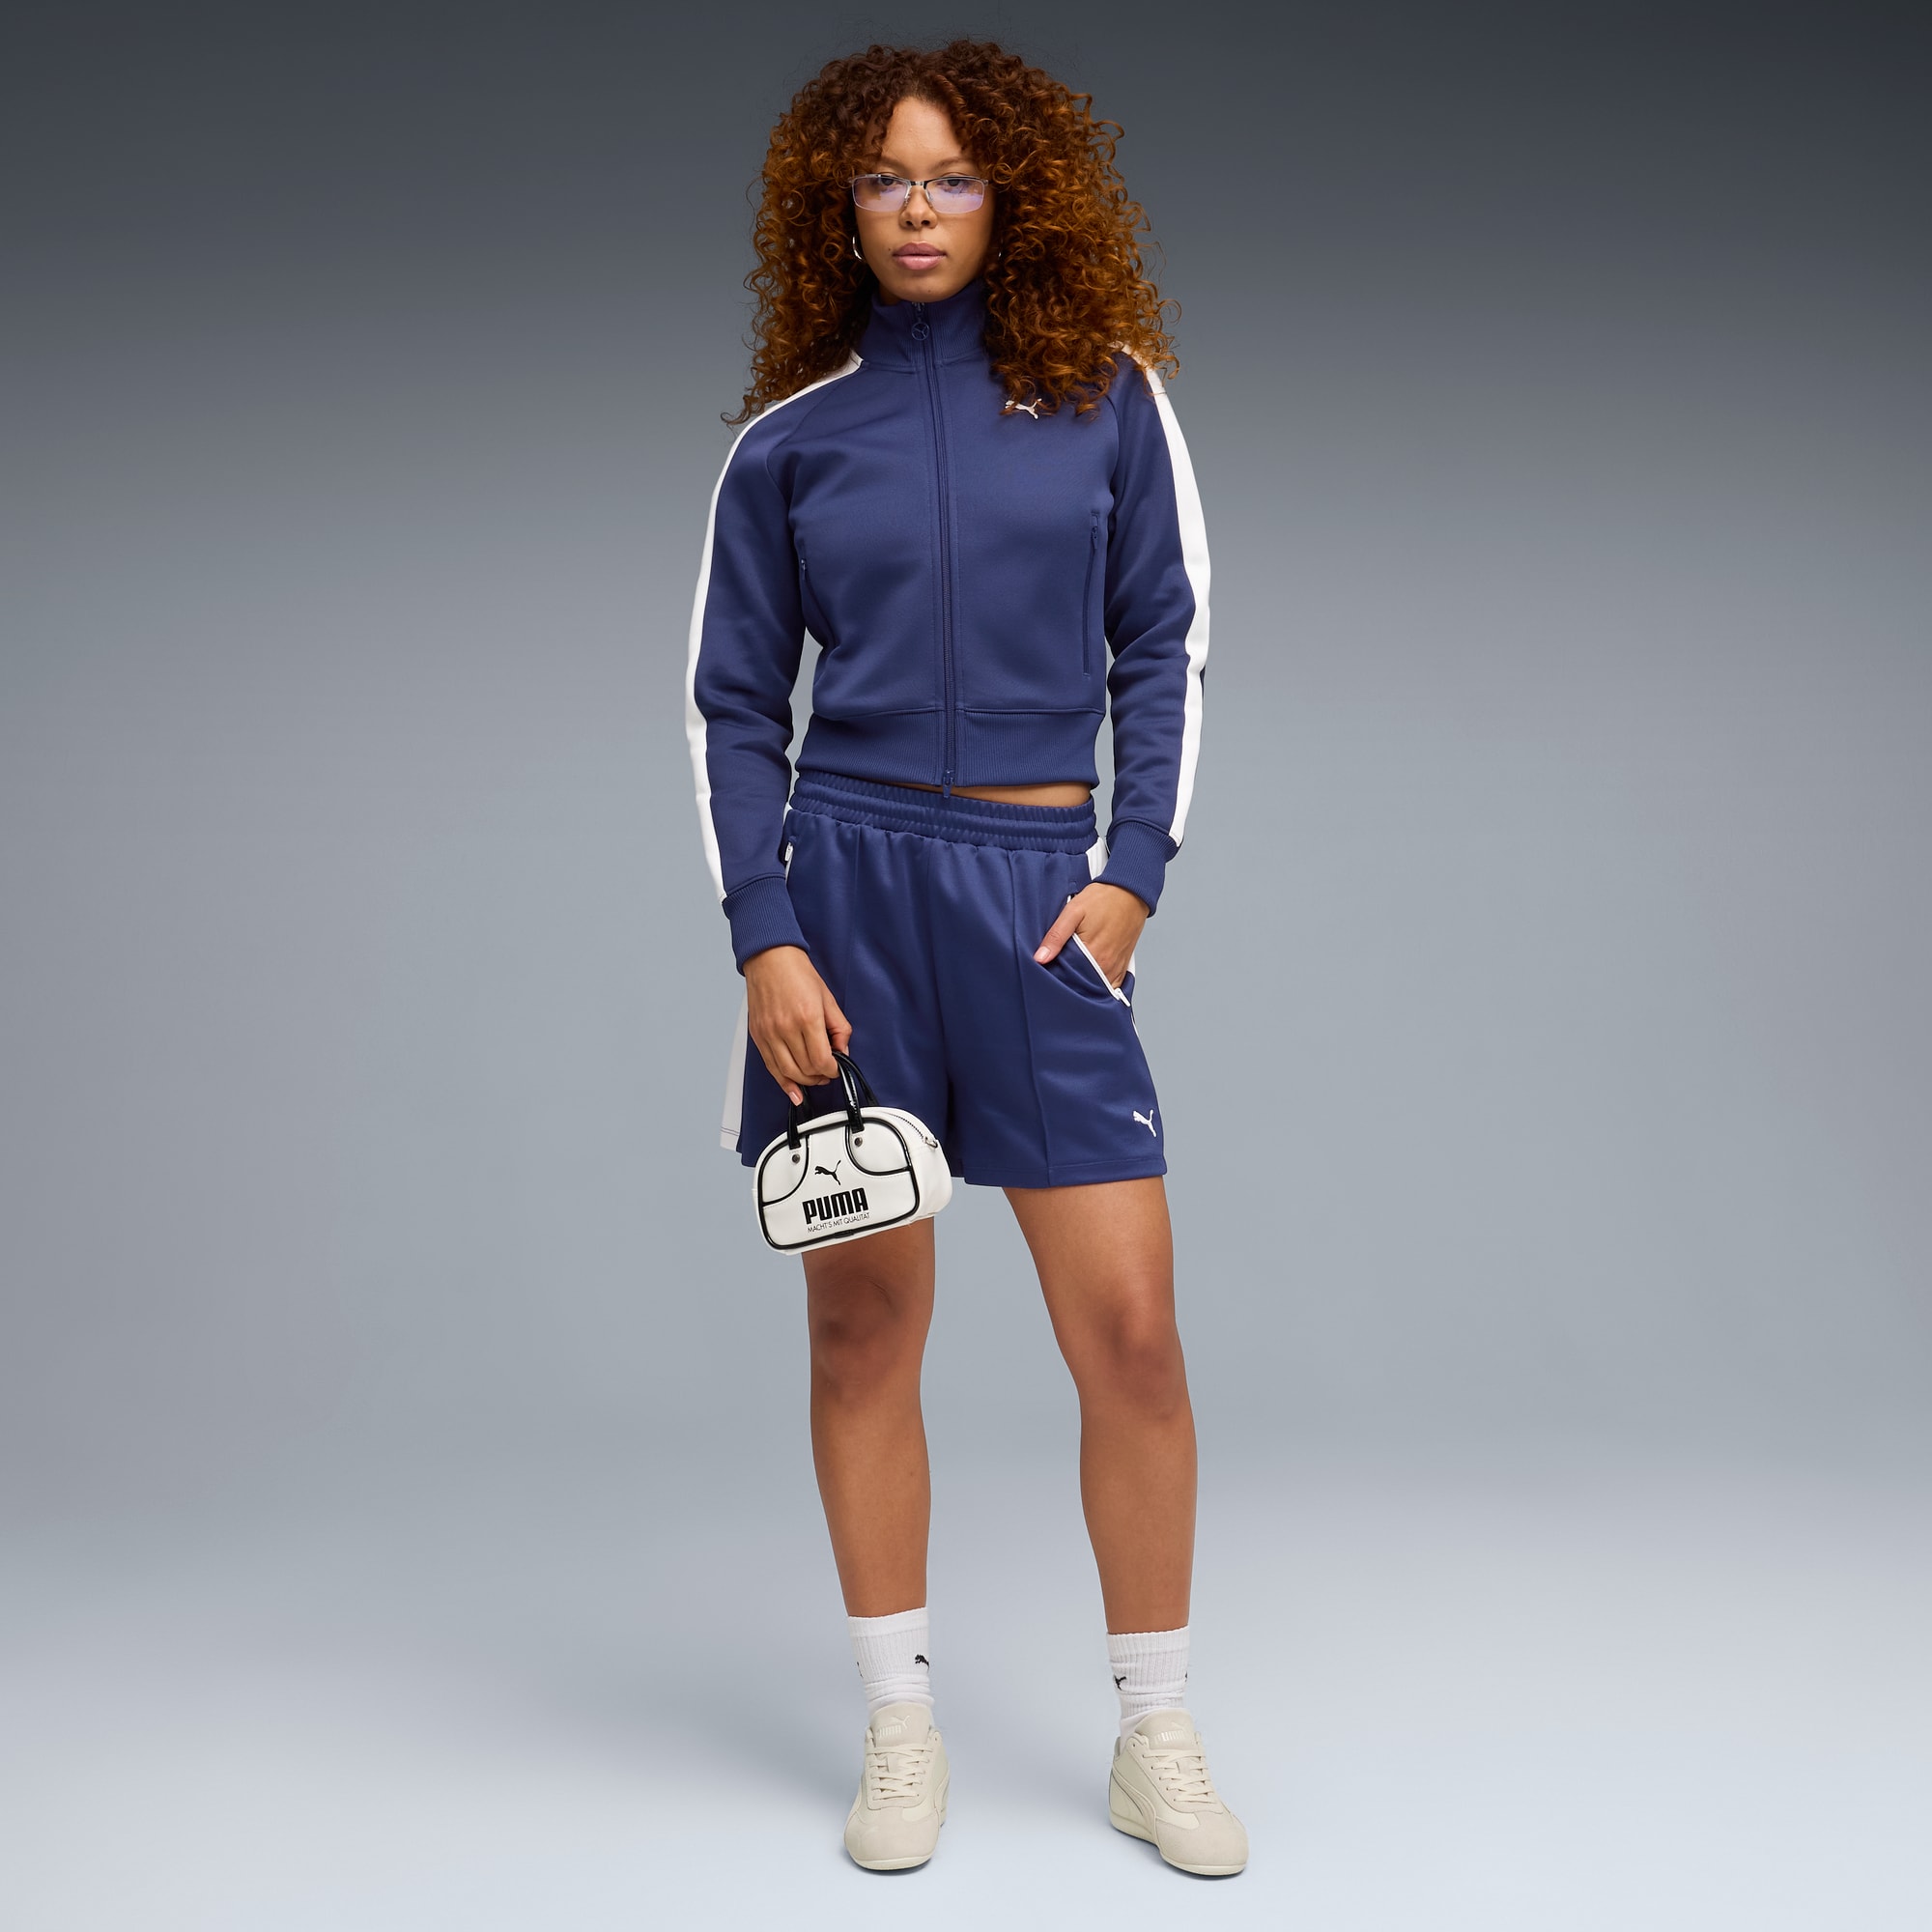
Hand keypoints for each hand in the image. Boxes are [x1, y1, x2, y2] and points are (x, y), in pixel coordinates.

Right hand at [743, 945, 851, 1104]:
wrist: (769, 959)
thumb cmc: (797, 974)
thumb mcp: (828, 998)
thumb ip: (839, 1027)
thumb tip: (842, 1051)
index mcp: (807, 1017)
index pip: (822, 1060)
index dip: (833, 1070)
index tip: (836, 1068)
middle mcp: (786, 1028)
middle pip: (806, 1069)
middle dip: (820, 1076)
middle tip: (828, 1073)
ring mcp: (769, 1033)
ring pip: (788, 1072)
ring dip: (805, 1081)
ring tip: (814, 1078)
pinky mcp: (758, 1036)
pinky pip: (771, 1067)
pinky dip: (783, 1082)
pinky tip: (793, 1091)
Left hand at [1033, 882, 1147, 989]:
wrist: (1130, 892)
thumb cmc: (1102, 900)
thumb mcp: (1073, 911)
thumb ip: (1056, 936)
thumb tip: (1040, 958)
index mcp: (1092, 953)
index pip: (1067, 979)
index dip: (1055, 978)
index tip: (1048, 973)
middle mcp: (1106, 965)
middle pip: (1082, 985)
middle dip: (1069, 983)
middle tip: (1058, 973)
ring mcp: (1116, 967)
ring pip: (1096, 988)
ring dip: (1084, 985)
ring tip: (1072, 975)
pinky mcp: (1123, 966)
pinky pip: (1111, 986)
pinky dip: (1100, 985)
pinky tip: (1090, 978)